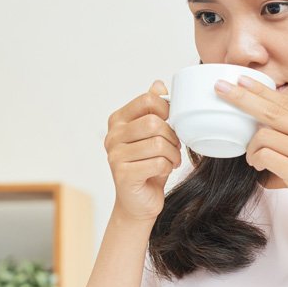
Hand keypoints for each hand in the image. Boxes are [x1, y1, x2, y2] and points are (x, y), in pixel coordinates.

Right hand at [104, 81, 182, 223]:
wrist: (138, 202)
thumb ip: (153, 109)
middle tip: (174, 148)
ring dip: (172, 155)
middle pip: (154, 122)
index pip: (148, 100)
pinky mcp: (123, 174)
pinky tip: (163, 171)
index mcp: (118, 121)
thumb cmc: (147, 166)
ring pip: (158, 144)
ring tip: (171, 161)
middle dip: (172, 136)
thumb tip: (158, 84)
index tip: (172, 124)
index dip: (167, 110)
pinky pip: (157, 163)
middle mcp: (112, 136)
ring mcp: (115, 155)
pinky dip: (167, 167)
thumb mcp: (153, 134)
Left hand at [214, 75, 287, 242]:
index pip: (287, 102)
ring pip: (265, 135)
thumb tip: (267, 121)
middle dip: (243, 98)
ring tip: (254, 159)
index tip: (240, 80)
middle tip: (221, 89)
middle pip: (273, 111)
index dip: (261, 91)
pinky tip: (259, 168)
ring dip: (252, 147)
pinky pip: (265, 156)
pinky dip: (256, 160)